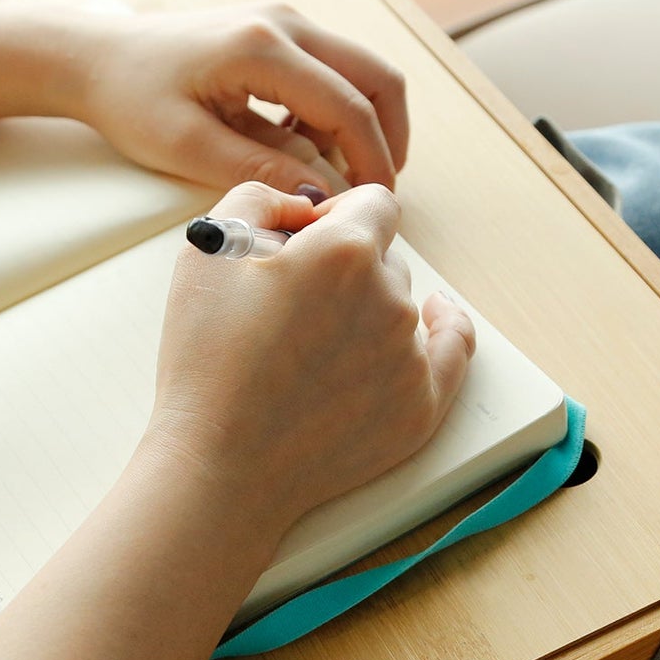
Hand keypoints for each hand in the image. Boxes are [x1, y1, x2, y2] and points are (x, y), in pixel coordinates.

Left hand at [0, 1, 407, 196]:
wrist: (94, 58)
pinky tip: (305, 150)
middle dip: (387, 139)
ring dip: (361, 125)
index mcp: (263, 48)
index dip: (370, 162)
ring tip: (334, 178)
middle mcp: (285, 21)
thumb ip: (259, 170)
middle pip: (376, 77)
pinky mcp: (277, 31)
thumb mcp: (188, 148)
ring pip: (360, 71)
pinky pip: (332, 70)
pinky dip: (336, 113)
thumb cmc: (130, 101)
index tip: (372, 207)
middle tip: (375, 192)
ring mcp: (284, 20)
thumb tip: (321, 195)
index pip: (349, 107)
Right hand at [143, 181, 474, 543]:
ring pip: (402, 305)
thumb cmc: (206, 359)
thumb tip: (305, 206)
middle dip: (347, 269)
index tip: (305, 245)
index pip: (371, 203)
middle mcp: (391, 296)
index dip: (336, 218)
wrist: (220, 465)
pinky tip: (438, 316)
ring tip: (313, 348)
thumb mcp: (207, 248)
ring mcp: (411, 355)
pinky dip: (445, 329)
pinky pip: (453, 349)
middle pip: (385, 258)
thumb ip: (261, 195)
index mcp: (345, 250)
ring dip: (369, 308)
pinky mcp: (421, 406)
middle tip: (293, 309)